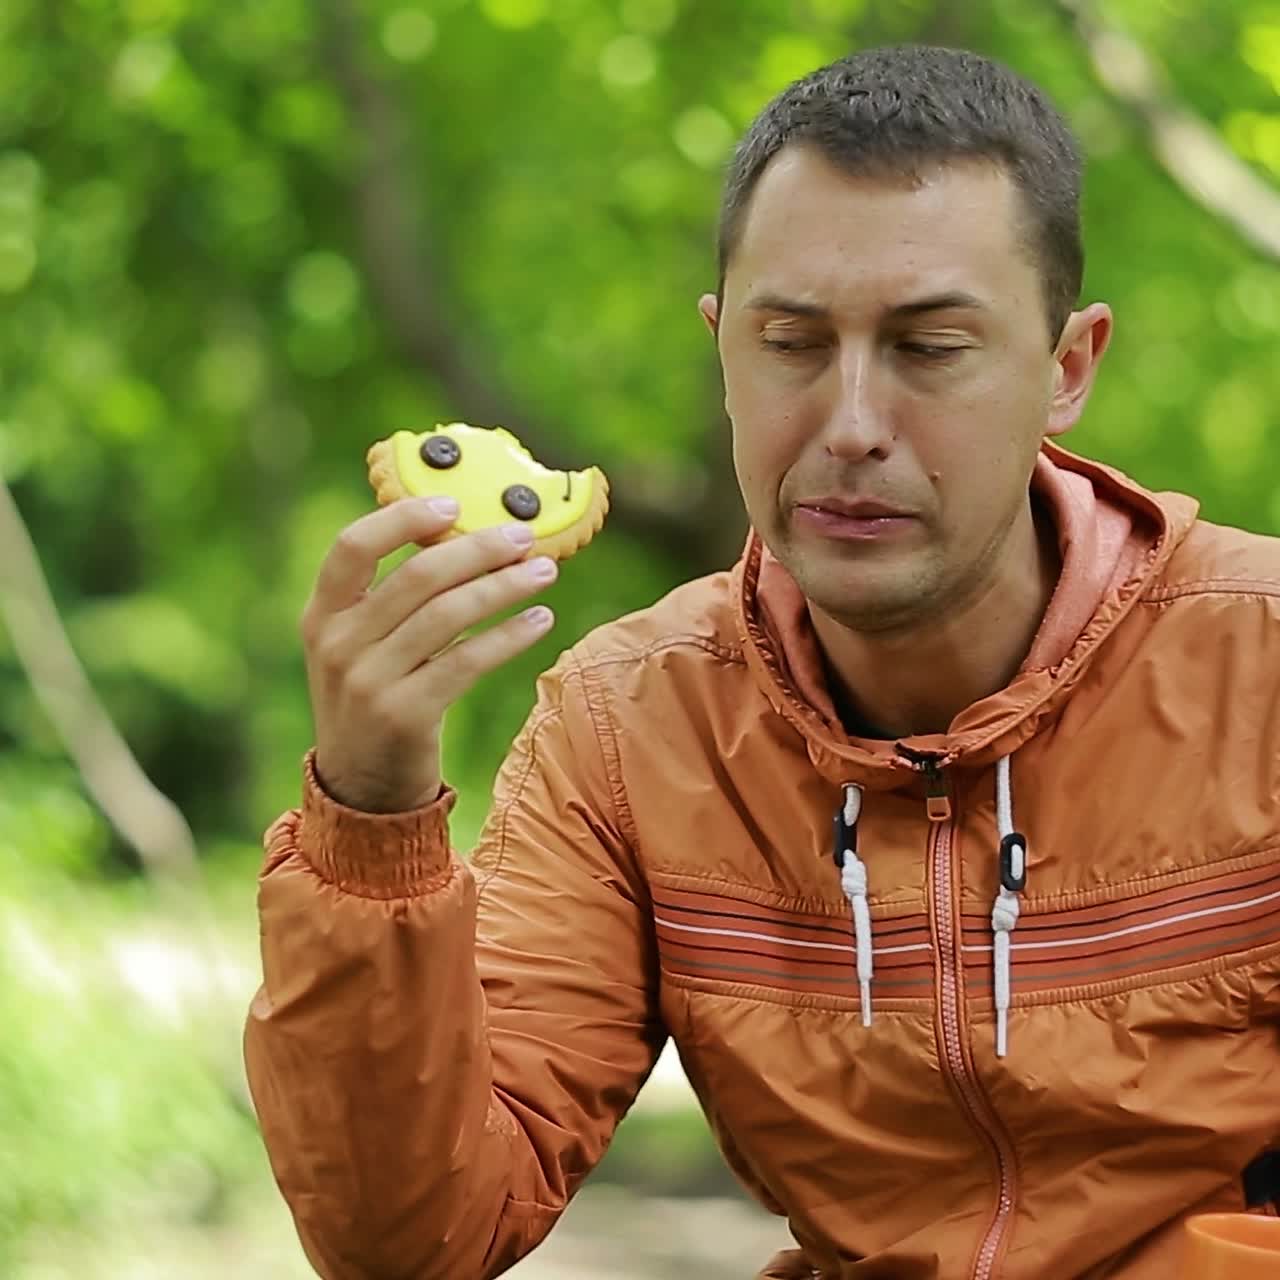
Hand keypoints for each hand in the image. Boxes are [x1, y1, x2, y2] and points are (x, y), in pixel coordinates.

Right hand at [302, 497, 557, 812]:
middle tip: (524, 537)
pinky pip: (468, 661)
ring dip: (504, 587)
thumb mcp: (358, 644)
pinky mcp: (405, 714)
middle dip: (479, 549)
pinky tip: (540, 621)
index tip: (452, 504)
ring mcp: (369, 681)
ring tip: (544, 573)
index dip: (402, 519)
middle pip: (418, 576)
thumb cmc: (374, 696)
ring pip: (450, 614)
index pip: (353, 546)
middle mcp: (338, 643)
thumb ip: (389, 596)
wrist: (361, 785)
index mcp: (322, 614)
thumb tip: (459, 533)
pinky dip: (509, 636)